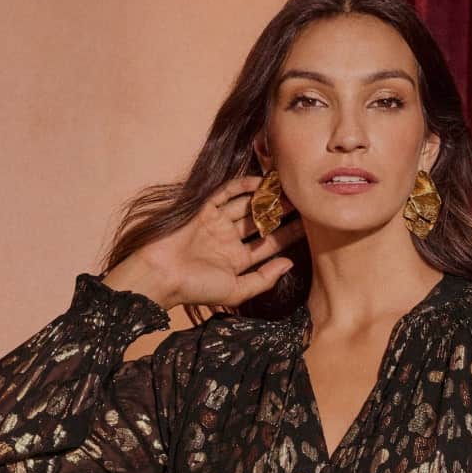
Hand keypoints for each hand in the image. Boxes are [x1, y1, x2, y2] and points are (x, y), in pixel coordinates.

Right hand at [102, 174, 305, 310]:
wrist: (161, 275)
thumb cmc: (196, 289)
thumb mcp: (237, 290)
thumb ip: (264, 279)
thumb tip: (289, 264)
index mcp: (236, 261)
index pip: (268, 244)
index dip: (289, 234)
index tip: (310, 224)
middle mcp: (228, 240)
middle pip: (260, 222)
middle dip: (280, 212)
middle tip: (302, 199)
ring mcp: (215, 224)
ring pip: (245, 205)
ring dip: (264, 196)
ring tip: (287, 186)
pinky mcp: (203, 209)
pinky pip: (225, 193)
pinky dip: (241, 186)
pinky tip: (260, 182)